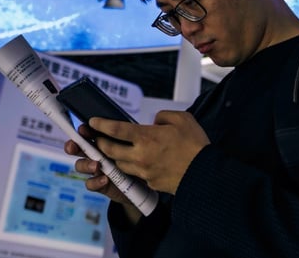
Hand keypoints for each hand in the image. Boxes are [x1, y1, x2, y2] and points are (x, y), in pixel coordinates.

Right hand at [65, 124, 140, 223]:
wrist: (146, 181)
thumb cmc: (140, 157)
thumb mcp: (135, 143)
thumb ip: (125, 135)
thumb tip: (119, 122)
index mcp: (103, 139)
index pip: (88, 132)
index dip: (83, 131)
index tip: (82, 129)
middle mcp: (96, 153)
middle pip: (78, 148)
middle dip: (72, 146)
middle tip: (73, 147)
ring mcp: (97, 170)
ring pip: (81, 165)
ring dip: (85, 164)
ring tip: (96, 165)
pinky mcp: (100, 185)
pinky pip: (90, 184)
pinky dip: (95, 182)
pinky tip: (105, 180)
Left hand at [91, 110, 209, 194]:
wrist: (205, 174)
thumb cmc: (195, 145)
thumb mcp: (182, 119)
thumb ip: (163, 116)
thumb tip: (153, 123)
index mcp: (146, 137)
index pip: (116, 130)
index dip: (101, 125)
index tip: (93, 122)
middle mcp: (140, 156)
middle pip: (110, 150)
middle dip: (100, 143)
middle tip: (97, 138)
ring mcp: (144, 172)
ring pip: (120, 164)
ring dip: (114, 157)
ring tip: (114, 150)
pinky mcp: (150, 183)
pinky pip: (135, 174)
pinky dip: (132, 167)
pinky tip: (137, 162)